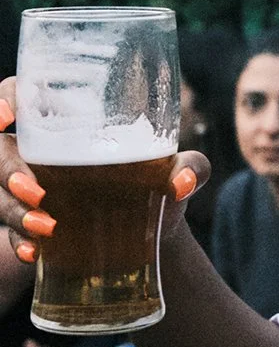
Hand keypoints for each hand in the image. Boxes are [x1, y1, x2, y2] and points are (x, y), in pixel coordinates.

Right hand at [0, 76, 209, 266]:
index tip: (6, 118)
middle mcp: (41, 152)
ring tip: (47, 227)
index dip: (4, 100)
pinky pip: (8, 232)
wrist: (155, 235)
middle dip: (6, 169)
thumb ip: (191, 167)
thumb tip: (181, 183)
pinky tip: (34, 252)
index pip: (21, 94)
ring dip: (12, 209)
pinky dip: (17, 241)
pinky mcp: (31, 226)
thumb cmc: (159, 184)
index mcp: (70, 122)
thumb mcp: (180, 170)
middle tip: (38, 192)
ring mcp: (31, 189)